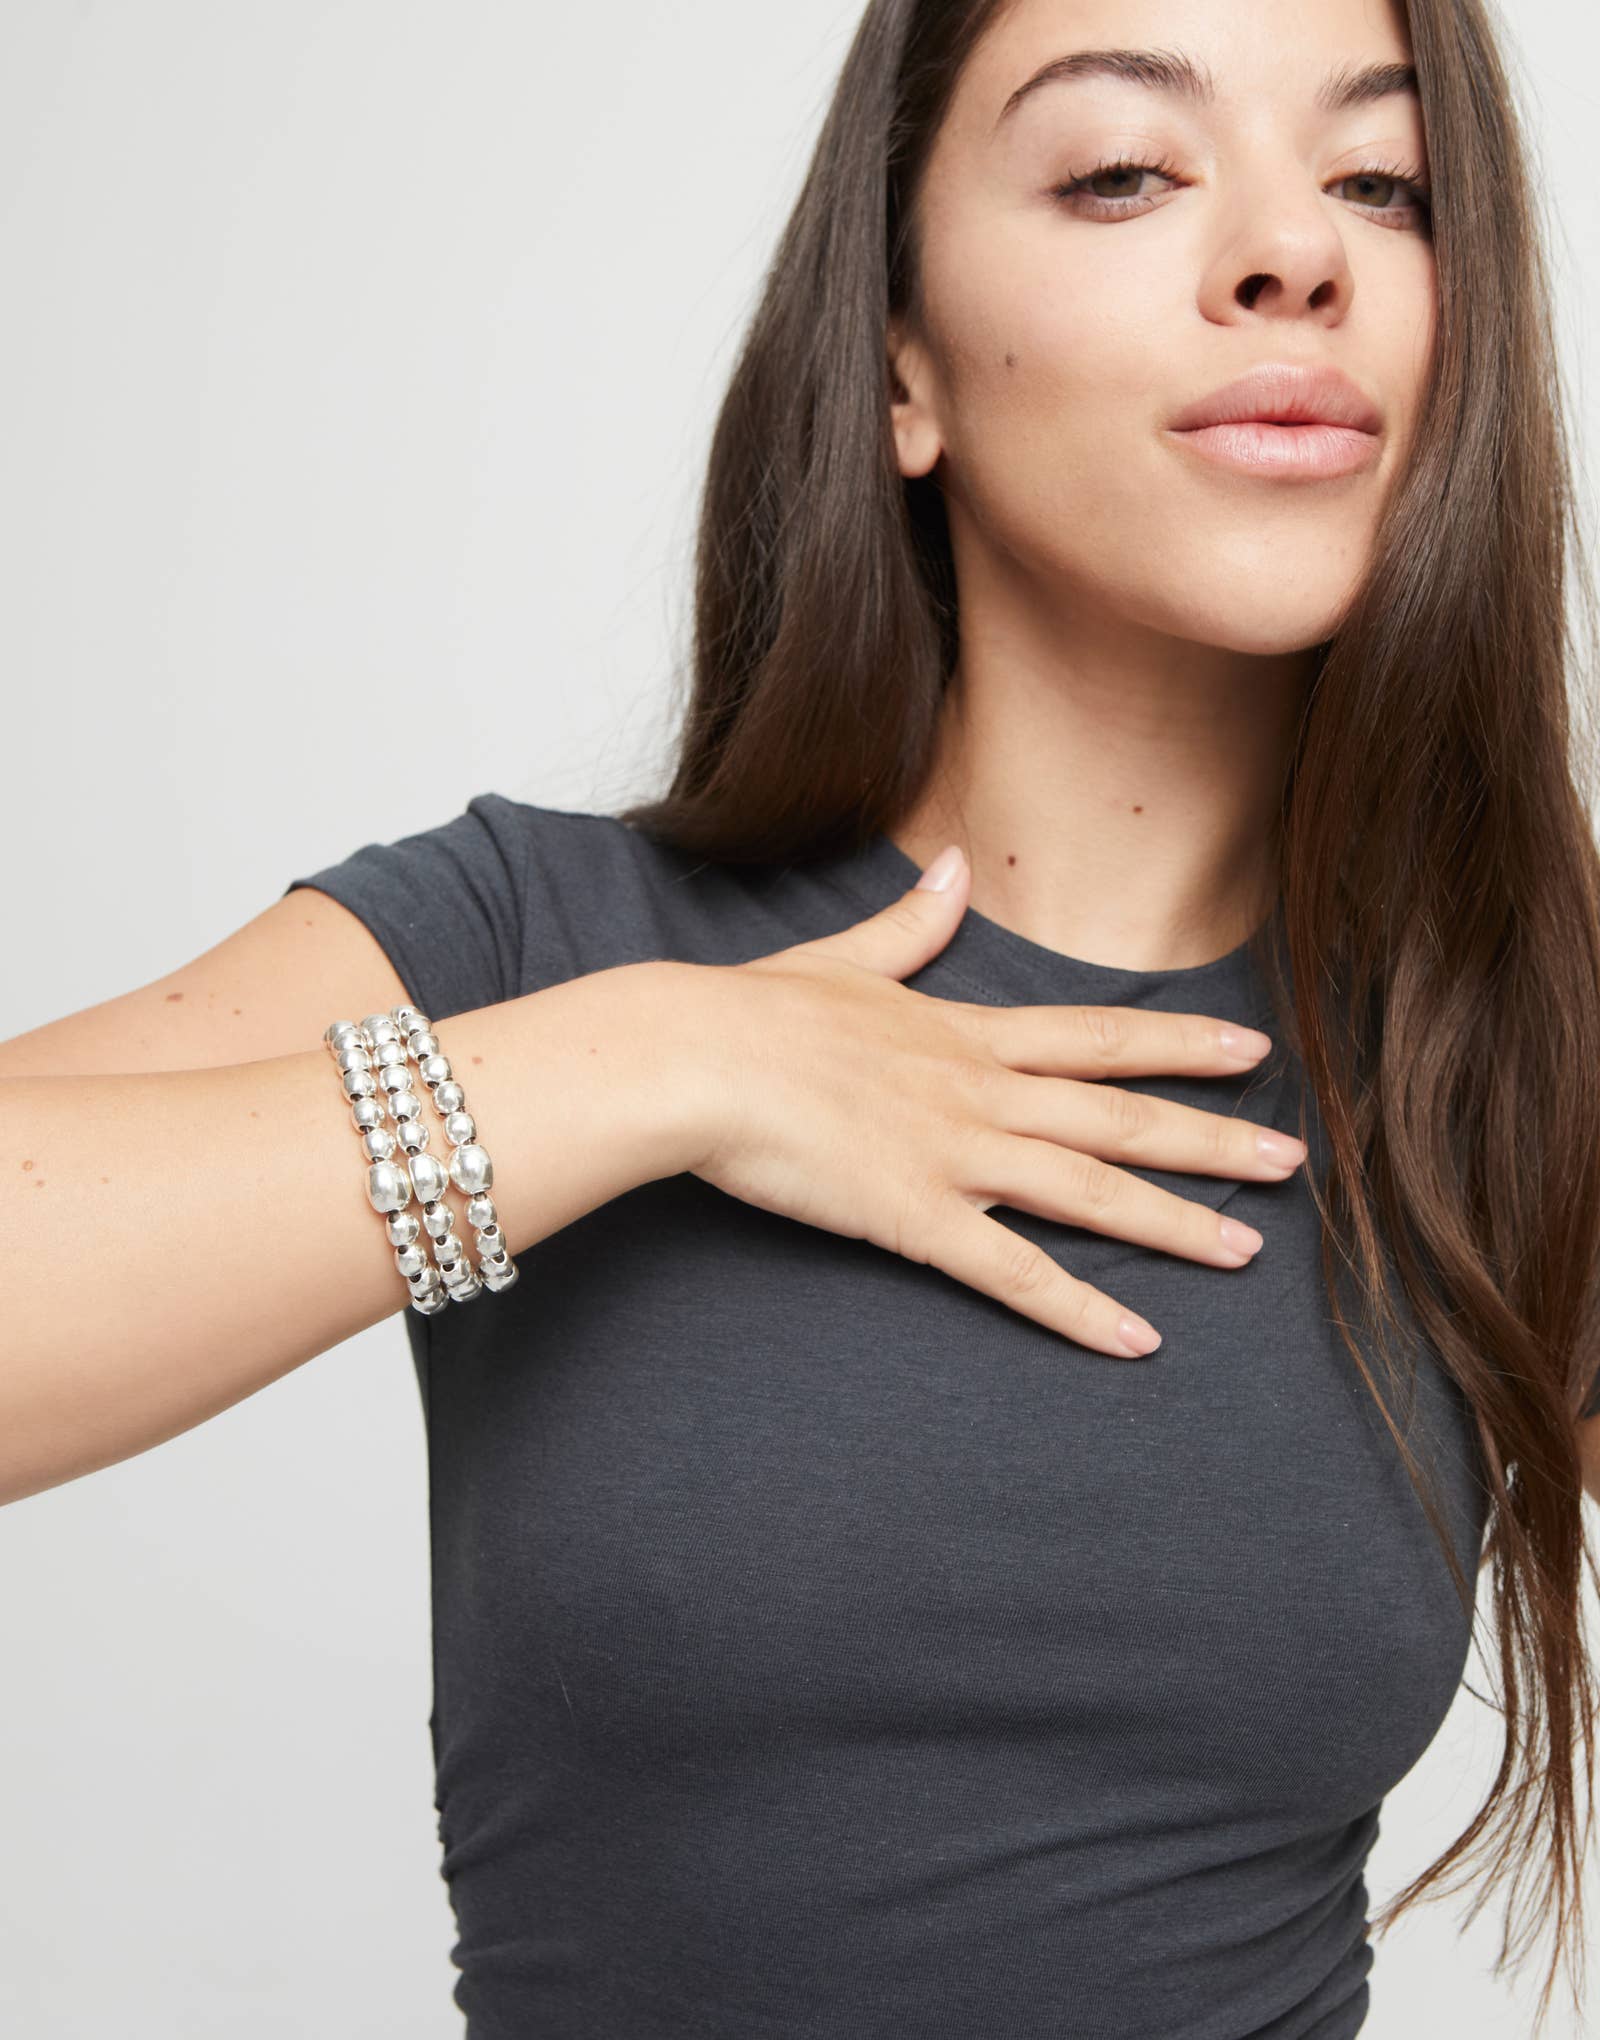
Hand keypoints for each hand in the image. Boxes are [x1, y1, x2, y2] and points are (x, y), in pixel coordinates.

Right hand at [680, 844, 1304, 1358]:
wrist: (694, 1057)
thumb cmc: (754, 1012)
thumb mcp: (844, 958)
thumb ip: (911, 924)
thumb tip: (950, 867)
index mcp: (966, 1034)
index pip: (1098, 1037)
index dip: (1180, 1043)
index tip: (1252, 1048)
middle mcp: (982, 1092)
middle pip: (1120, 1117)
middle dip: (1212, 1138)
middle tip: (1294, 1161)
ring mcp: (956, 1154)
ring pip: (1091, 1192)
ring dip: (1176, 1222)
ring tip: (1247, 1249)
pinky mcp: (917, 1217)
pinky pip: (1015, 1272)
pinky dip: (1080, 1308)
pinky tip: (1139, 1340)